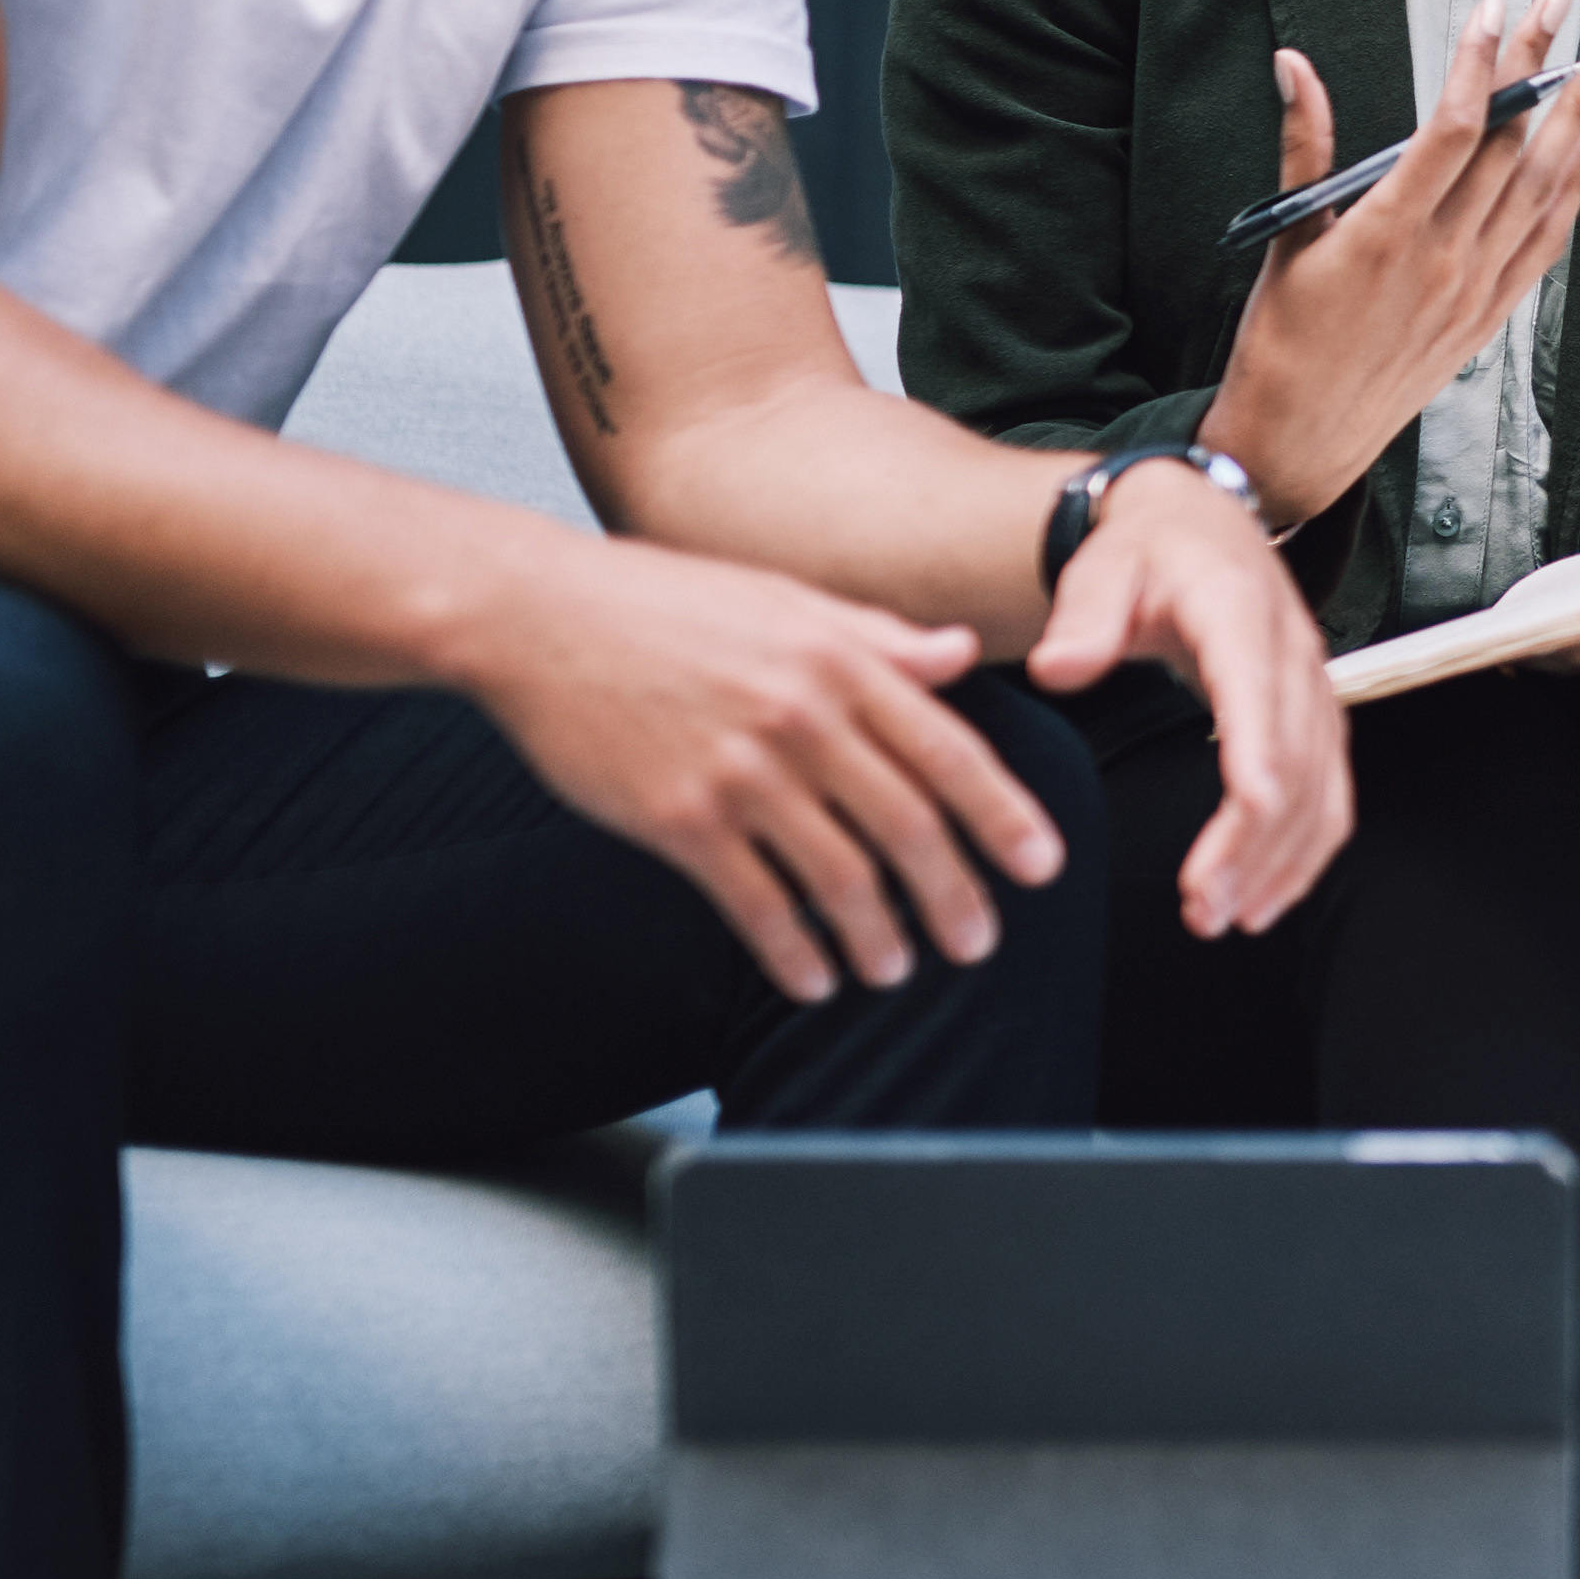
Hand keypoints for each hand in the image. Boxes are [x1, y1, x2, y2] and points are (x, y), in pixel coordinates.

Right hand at [473, 537, 1070, 1007]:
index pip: (950, 752)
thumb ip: (878, 636)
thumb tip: (959, 655)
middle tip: (978, 942)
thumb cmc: (663, 602)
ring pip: (839, 875)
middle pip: (908, 825)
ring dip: (879, 935)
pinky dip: (795, 951)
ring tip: (895, 970)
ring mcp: (740, 771)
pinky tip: (814, 979)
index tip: (1042, 866)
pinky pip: (757, 903)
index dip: (1003, 816)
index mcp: (839, 660)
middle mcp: (802, 716)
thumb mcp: (785, 599)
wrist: (537, 614)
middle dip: (954, 894)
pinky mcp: (679, 818)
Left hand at [1031, 458, 1354, 935]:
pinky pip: (1329, 796)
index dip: (1261, 753)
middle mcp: (1291, 653)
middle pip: (1295, 759)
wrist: (1195, 526)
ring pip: (1321, 789)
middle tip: (1206, 908)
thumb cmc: (1143, 552)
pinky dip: (1305, 853)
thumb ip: (1082, 619)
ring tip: (1227, 918)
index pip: (1259, 692)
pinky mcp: (1316, 720)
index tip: (1249, 811)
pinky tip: (1266, 898)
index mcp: (1238, 611)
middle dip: (1257, 841)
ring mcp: (1313, 690)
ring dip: (1281, 861)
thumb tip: (1057, 668)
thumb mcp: (1100, 569)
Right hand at [1210, 0, 1579, 517]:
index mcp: (1389, 230)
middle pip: (1510, 145)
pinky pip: (1546, 242)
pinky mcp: (1487, 315)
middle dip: (1540, 68)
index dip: (1480, 62)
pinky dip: (1576, 191)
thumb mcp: (1288, 237)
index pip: (1454, 127)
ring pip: (1542, 188)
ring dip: (1576, 119)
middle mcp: (1445, 257)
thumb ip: (1304, 145)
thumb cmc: (1283, 343)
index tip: (1495, 9)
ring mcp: (1475, 288)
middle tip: (1562, 8)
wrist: (1302, 438)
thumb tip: (1293, 65)